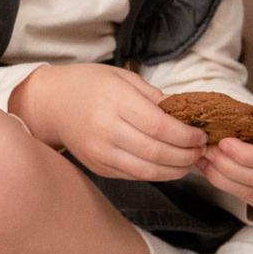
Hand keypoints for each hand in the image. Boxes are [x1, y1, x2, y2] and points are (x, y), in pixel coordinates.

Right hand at [7, 62, 205, 181]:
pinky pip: (135, 176)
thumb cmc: (89, 85)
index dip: (187, 135)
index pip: (160, 126)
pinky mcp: (98, 167)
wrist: (51, 103)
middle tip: (201, 150)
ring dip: (176, 170)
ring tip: (189, 161)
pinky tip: (168, 165)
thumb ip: (155, 97)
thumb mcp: (122, 78)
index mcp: (114, 101)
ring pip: (149, 171)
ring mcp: (100, 152)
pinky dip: (157, 174)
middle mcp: (105, 129)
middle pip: (158, 152)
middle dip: (187, 155)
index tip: (201, 134)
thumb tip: (186, 116)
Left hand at [197, 99, 252, 212]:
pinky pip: (250, 200)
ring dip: (222, 178)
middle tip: (206, 151)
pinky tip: (214, 172)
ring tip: (204, 161)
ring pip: (252, 193)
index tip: (222, 143)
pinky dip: (228, 186)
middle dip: (227, 166)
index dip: (243, 154)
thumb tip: (222, 124)